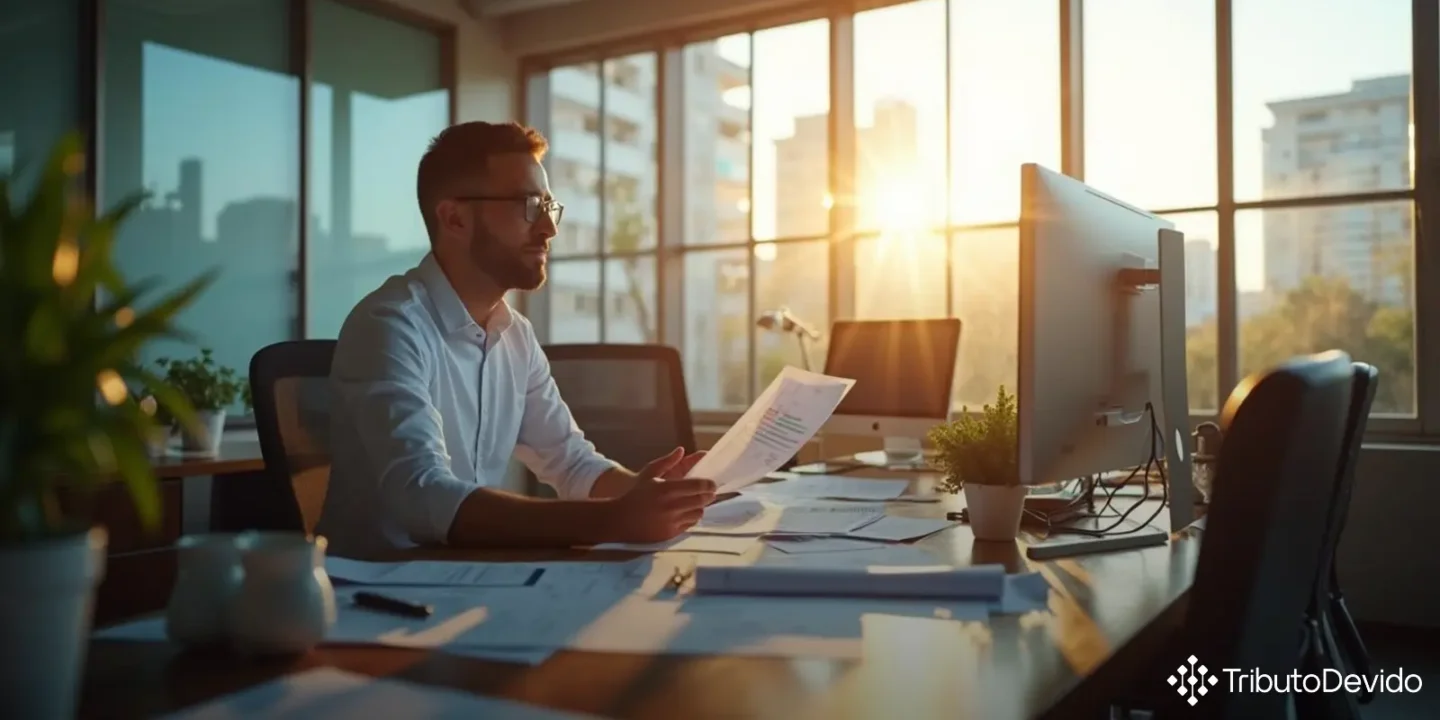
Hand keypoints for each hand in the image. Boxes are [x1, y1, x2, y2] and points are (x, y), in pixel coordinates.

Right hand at [602, 448, 716, 543]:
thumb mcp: (648, 474)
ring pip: (698, 513)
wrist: (619, 519)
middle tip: (709, 493)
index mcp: (667, 489)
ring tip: (695, 503)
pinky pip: (689, 525)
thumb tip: (681, 450)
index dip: (709, 485)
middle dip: (708, 496)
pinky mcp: (671, 533)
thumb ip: (667, 461)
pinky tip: (685, 513)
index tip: (712, 484)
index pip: (698, 486)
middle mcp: (672, 506)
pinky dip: (690, 518)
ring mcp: (672, 521)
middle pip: (702, 500)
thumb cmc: (635, 495)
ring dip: (699, 507)